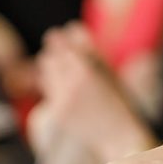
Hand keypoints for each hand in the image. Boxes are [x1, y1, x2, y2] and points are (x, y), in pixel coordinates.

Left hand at [37, 24, 153, 160]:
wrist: (118, 135)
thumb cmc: (118, 98)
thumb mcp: (108, 68)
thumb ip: (88, 48)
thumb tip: (69, 28)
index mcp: (86, 68)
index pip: (61, 40)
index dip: (62, 39)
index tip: (64, 39)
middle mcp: (71, 83)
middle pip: (47, 56)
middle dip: (54, 56)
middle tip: (64, 59)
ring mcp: (62, 100)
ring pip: (44, 73)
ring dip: (52, 71)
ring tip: (68, 78)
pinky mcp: (57, 113)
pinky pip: (49, 92)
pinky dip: (56, 90)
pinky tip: (71, 96)